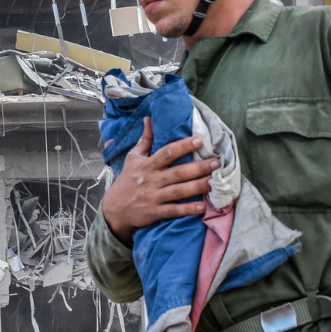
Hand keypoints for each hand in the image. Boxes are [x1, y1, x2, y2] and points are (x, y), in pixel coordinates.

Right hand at [101, 117, 218, 243]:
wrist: (114, 209)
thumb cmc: (126, 181)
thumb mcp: (132, 158)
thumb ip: (145, 140)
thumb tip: (148, 119)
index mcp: (146, 165)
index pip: (167, 153)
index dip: (183, 146)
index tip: (199, 140)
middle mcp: (151, 180)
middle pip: (177, 172)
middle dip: (198, 167)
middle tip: (216, 163)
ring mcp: (153, 197)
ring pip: (178, 191)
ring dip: (197, 186)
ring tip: (214, 182)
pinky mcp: (155, 212)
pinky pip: (173, 211)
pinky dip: (187, 209)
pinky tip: (202, 207)